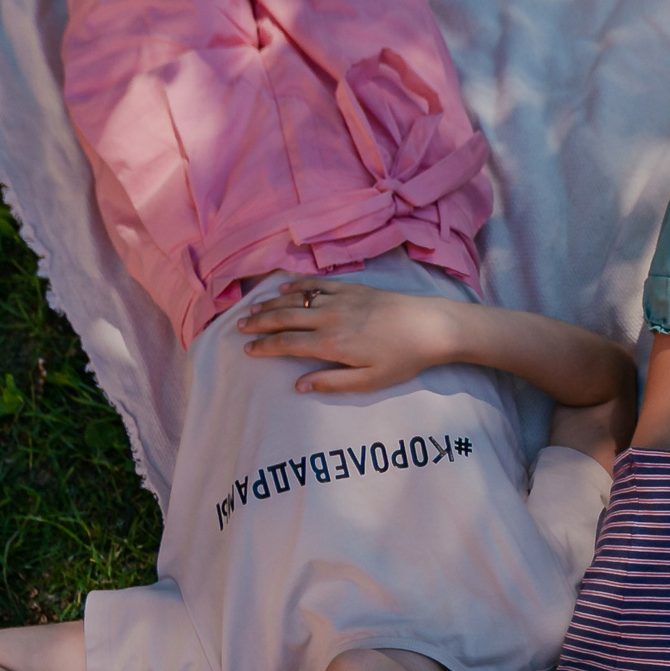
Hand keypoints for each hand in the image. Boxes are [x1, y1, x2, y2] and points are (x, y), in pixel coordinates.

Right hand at [234, 280, 462, 393]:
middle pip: (285, 318)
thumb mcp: (369, 381)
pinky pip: (317, 284)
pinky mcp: (352, 288)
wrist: (431, 326)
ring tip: (253, 308)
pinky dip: (297, 286)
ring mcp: (340, 299)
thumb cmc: (403, 359)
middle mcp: (330, 318)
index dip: (264, 347)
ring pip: (296, 299)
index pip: (287, 344)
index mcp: (331, 344)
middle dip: (258, 323)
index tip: (247, 350)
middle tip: (238, 327)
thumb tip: (299, 386)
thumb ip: (332, 383)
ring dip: (272, 303)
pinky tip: (284, 288)